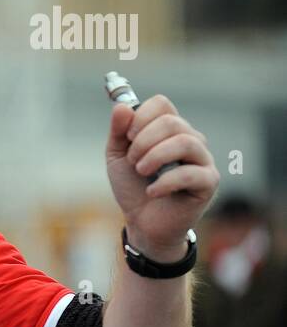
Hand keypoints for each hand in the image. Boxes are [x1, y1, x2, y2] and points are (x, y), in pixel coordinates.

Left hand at [106, 94, 218, 260]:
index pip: (162, 104)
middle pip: (172, 122)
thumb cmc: (133, 186)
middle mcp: (190, 139)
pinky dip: (165, 182)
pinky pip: (191, 173)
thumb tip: (122, 106)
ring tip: (141, 171)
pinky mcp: (208, 182)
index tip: (128, 137)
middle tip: (132, 161)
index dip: (141, 116)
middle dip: (143, 141)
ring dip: (155, 156)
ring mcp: (203, 160)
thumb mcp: (117, 156)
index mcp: (169, 129)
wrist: (142, 222)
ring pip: (185, 142)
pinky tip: (151, 191)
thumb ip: (119, 131)